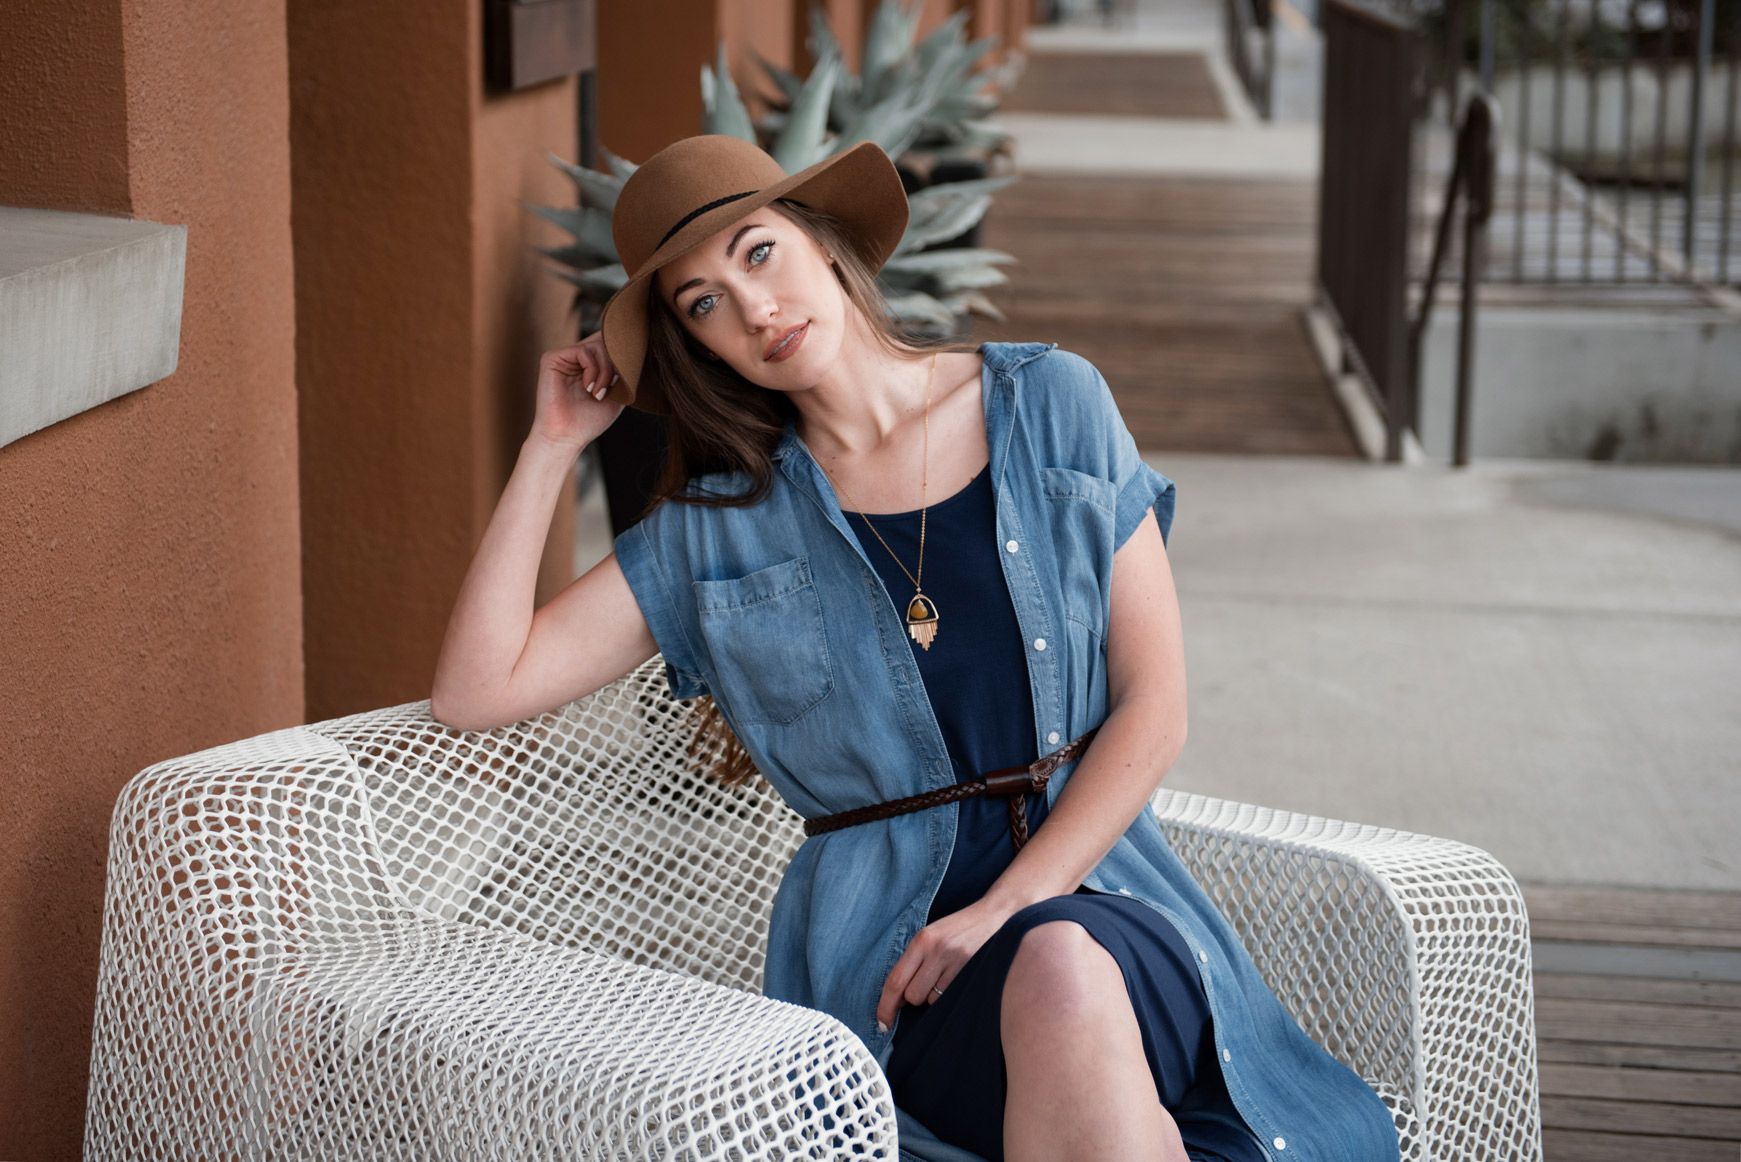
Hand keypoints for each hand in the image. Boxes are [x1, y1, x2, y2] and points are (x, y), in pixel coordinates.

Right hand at [531, 332, 623, 451]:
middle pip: (606, 340)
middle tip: (614, 386)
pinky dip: (593, 370)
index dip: (623, 354)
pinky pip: (583, 350)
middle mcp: (576, 358)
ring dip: (606, 371)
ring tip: (600, 393)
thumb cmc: (589, 421)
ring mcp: (564, 357)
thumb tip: (635, 351)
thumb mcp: (618, 394)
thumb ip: (625, 372)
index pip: (610, 343)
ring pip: (598, 345)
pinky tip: (589, 388)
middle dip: (616, 363)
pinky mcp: (552, 358)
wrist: (566, 438)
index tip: (624, 379)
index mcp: (590, 365)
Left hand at [877, 896, 1017, 1029]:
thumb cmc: (960, 929)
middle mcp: (937, 950)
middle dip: (916, 998)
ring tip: (948, 975)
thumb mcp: (932, 937)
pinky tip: (959, 977)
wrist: (998, 915)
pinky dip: (951, 994)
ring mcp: (957, 961)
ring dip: (935, 996)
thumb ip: (914, 962)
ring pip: (932, 1000)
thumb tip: (897, 1000)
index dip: (885, 1007)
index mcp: (922, 940)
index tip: (882, 1023)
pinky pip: (951, 997)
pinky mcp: (973, 971)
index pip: (895, 981)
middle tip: (928, 982)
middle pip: (912, 996)